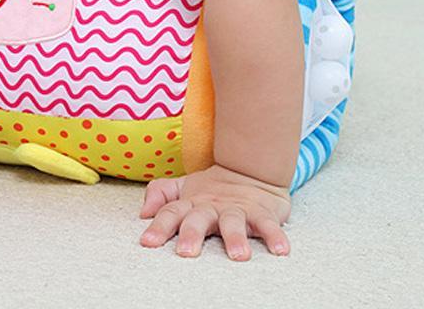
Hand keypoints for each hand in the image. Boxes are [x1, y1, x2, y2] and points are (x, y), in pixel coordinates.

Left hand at [138, 163, 290, 259]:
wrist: (249, 168)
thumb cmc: (212, 189)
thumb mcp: (183, 189)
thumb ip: (161, 195)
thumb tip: (143, 212)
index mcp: (191, 203)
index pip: (171, 212)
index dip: (159, 226)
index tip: (147, 242)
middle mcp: (212, 206)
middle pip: (199, 218)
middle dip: (192, 234)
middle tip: (186, 252)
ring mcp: (237, 208)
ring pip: (234, 222)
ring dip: (236, 237)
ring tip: (238, 255)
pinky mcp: (261, 211)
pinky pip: (268, 224)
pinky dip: (275, 236)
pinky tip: (280, 250)